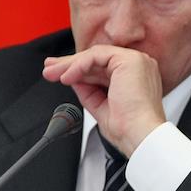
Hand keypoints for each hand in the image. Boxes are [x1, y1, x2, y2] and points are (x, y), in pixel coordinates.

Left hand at [43, 45, 165, 156]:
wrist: (139, 134)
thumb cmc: (128, 128)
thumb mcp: (101, 105)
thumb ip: (90, 91)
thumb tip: (75, 80)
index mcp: (137, 77)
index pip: (104, 67)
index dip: (80, 70)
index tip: (61, 76)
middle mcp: (139, 66)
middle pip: (98, 60)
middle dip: (70, 65)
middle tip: (50, 70)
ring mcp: (137, 61)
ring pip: (95, 55)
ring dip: (70, 65)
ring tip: (53, 74)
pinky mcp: (130, 60)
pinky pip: (96, 56)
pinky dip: (79, 65)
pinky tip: (68, 76)